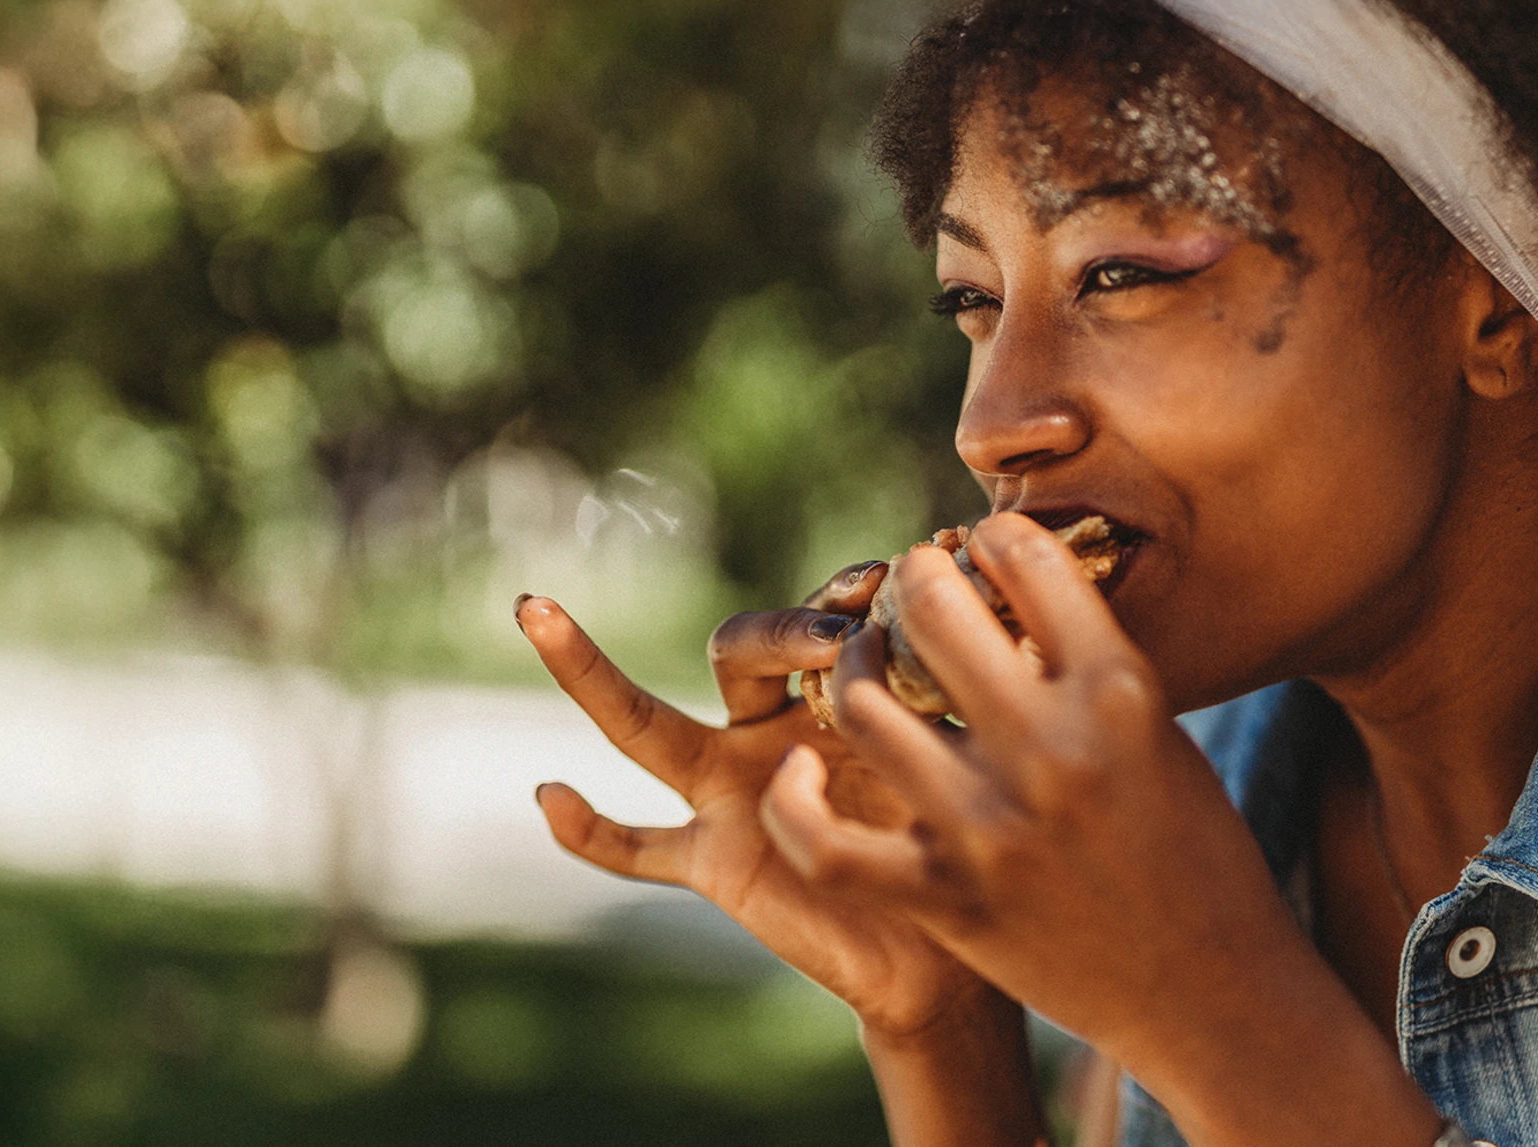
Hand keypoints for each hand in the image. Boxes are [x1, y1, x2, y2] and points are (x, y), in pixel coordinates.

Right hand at [519, 563, 991, 1038]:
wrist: (947, 952)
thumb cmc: (969, 841)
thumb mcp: (967, 756)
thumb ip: (961, 693)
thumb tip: (999, 605)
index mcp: (831, 691)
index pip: (813, 619)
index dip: (836, 598)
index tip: (886, 583)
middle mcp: (767, 727)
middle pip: (736, 649)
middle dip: (783, 630)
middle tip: (840, 636)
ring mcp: (727, 791)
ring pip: (645, 725)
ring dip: (587, 672)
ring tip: (538, 610)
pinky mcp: (712, 859)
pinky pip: (636, 847)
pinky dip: (591, 831)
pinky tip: (551, 797)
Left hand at [759, 513, 1437, 1145]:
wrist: (1213, 993)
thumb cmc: (1194, 851)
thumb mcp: (1160, 734)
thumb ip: (1085, 664)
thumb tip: (1006, 589)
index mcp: (1117, 693)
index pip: (1026, 559)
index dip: (993, 537)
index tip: (982, 545)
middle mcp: (1051, 748)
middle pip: (934, 610)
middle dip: (915, 580)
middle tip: (913, 586)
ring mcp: (989, 827)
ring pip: (864, 705)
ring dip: (854, 669)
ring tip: (863, 663)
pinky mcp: (945, 899)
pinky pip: (826, 845)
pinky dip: (795, 804)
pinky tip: (799, 773)